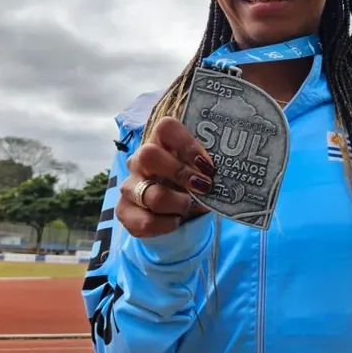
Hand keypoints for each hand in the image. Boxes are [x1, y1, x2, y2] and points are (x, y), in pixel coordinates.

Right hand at [116, 117, 214, 238]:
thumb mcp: (199, 175)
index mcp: (160, 144)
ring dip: (179, 204)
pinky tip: (176, 222)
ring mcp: (129, 185)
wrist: (175, 218)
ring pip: (152, 194)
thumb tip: (227, 175)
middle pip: (149, 154)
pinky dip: (167, 225)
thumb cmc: (190, 188)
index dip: (187, 144)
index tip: (208, 165)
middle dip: (180, 172)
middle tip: (203, 186)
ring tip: (190, 207)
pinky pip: (145, 221)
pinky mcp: (124, 211)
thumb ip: (206, 169)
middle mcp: (140, 161)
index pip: (165, 128)